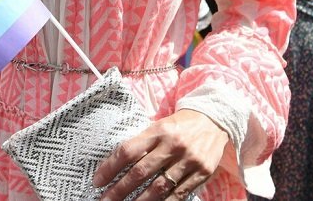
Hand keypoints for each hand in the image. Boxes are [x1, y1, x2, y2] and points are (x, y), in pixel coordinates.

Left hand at [93, 109, 228, 200]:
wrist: (215, 120)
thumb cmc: (181, 124)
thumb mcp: (160, 125)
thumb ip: (143, 142)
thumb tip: (117, 163)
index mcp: (158, 130)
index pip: (128, 151)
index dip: (110, 168)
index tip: (97, 181)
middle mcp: (172, 145)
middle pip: (140, 172)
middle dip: (120, 190)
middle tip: (105, 200)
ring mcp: (188, 160)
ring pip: (158, 187)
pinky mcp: (202, 172)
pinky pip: (179, 194)